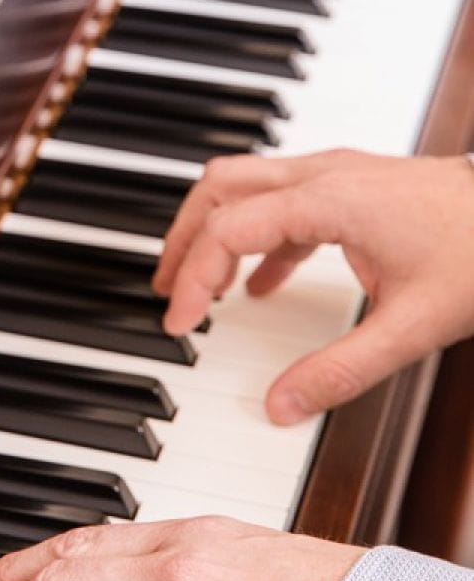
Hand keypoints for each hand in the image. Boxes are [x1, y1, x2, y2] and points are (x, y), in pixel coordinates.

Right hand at [151, 149, 473, 424]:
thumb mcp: (413, 326)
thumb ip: (342, 370)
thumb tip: (281, 407)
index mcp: (327, 200)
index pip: (228, 228)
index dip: (193, 276)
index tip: (181, 323)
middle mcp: (323, 175)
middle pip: (220, 188)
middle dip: (184, 239)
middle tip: (168, 293)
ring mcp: (338, 173)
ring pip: (246, 185)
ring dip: (214, 232)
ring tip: (198, 286)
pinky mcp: (355, 184)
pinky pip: (282, 200)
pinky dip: (256, 238)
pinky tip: (260, 286)